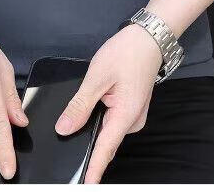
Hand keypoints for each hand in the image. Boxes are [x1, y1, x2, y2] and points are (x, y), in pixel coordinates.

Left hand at [55, 23, 162, 182]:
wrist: (149, 37)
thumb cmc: (126, 52)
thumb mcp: (97, 77)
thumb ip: (80, 105)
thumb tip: (64, 128)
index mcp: (126, 115)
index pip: (105, 149)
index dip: (93, 169)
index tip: (85, 185)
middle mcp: (133, 120)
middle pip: (105, 141)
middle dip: (87, 144)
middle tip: (68, 136)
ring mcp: (134, 114)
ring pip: (108, 130)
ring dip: (94, 128)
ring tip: (81, 112)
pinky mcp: (132, 107)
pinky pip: (113, 120)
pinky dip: (101, 119)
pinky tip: (93, 105)